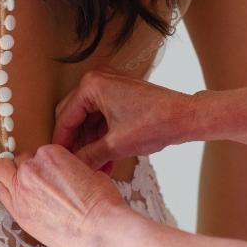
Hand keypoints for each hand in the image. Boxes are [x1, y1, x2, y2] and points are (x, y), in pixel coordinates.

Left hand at [0, 146, 132, 246]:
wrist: (98, 230)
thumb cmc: (101, 203)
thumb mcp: (92, 174)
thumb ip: (73, 170)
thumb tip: (71, 176)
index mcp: (52, 154)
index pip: (41, 153)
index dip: (48, 165)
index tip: (54, 175)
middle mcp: (32, 167)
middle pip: (20, 160)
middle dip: (29, 169)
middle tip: (39, 182)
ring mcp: (21, 188)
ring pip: (2, 171)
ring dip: (11, 177)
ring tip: (24, 189)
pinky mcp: (16, 210)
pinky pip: (1, 193)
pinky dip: (9, 194)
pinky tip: (22, 202)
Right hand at [53, 71, 198, 171]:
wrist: (187, 117)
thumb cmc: (157, 123)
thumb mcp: (116, 145)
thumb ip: (89, 156)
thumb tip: (72, 166)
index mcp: (92, 85)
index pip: (66, 117)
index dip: (62, 143)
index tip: (59, 161)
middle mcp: (98, 79)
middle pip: (75, 117)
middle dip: (79, 145)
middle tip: (79, 165)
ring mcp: (110, 84)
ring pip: (89, 119)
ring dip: (93, 143)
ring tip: (99, 167)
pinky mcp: (120, 93)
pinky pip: (102, 116)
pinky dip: (103, 136)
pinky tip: (107, 158)